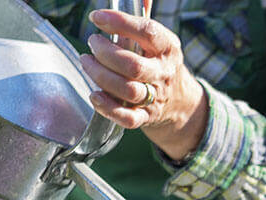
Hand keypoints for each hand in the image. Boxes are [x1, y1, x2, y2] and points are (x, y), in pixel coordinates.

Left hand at [81, 9, 208, 160]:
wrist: (179, 101)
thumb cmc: (157, 61)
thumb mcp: (157, 38)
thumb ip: (142, 16)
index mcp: (168, 48)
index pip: (147, 32)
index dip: (120, 22)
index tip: (97, 17)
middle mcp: (163, 73)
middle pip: (133, 65)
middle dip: (105, 53)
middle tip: (92, 43)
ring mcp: (155, 97)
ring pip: (127, 90)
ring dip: (100, 76)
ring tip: (86, 62)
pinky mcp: (145, 117)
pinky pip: (127, 118)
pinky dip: (108, 108)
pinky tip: (94, 95)